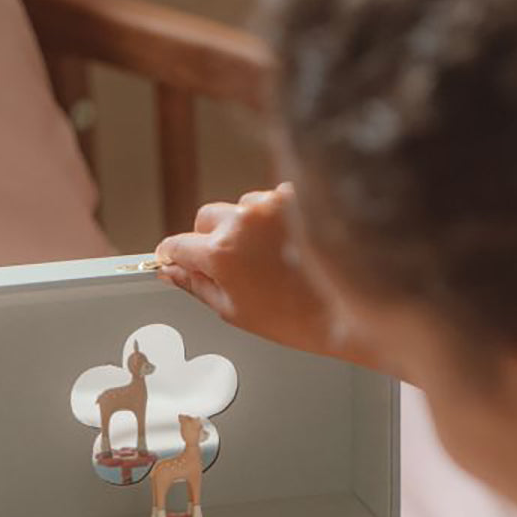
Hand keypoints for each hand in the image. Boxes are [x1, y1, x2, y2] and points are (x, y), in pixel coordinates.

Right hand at [154, 184, 344, 360]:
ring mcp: (271, 205)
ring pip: (240, 207)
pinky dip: (273, 220)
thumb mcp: (233, 310)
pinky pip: (271, 203)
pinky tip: (288, 246)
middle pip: (206, 218)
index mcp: (221, 252)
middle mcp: (243, 221)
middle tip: (230, 265)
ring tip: (269, 258)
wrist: (345, 310)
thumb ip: (196, 284)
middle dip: (210, 238)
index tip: (173, 259)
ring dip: (245, 227)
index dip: (173, 255)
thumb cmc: (293, 319)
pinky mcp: (296, 198)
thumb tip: (171, 271)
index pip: (177, 244)